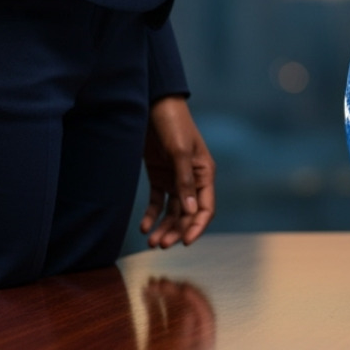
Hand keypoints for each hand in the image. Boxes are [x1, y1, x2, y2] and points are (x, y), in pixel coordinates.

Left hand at [141, 96, 216, 248]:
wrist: (153, 105)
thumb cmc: (173, 124)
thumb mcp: (180, 151)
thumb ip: (184, 181)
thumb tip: (190, 212)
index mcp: (204, 173)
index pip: (205, 207)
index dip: (197, 226)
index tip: (185, 242)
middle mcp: (192, 179)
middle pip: (187, 213)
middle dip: (176, 230)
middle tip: (161, 244)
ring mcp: (174, 178)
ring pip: (172, 211)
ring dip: (163, 227)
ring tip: (151, 242)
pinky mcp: (159, 175)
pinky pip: (158, 201)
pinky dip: (152, 215)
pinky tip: (143, 227)